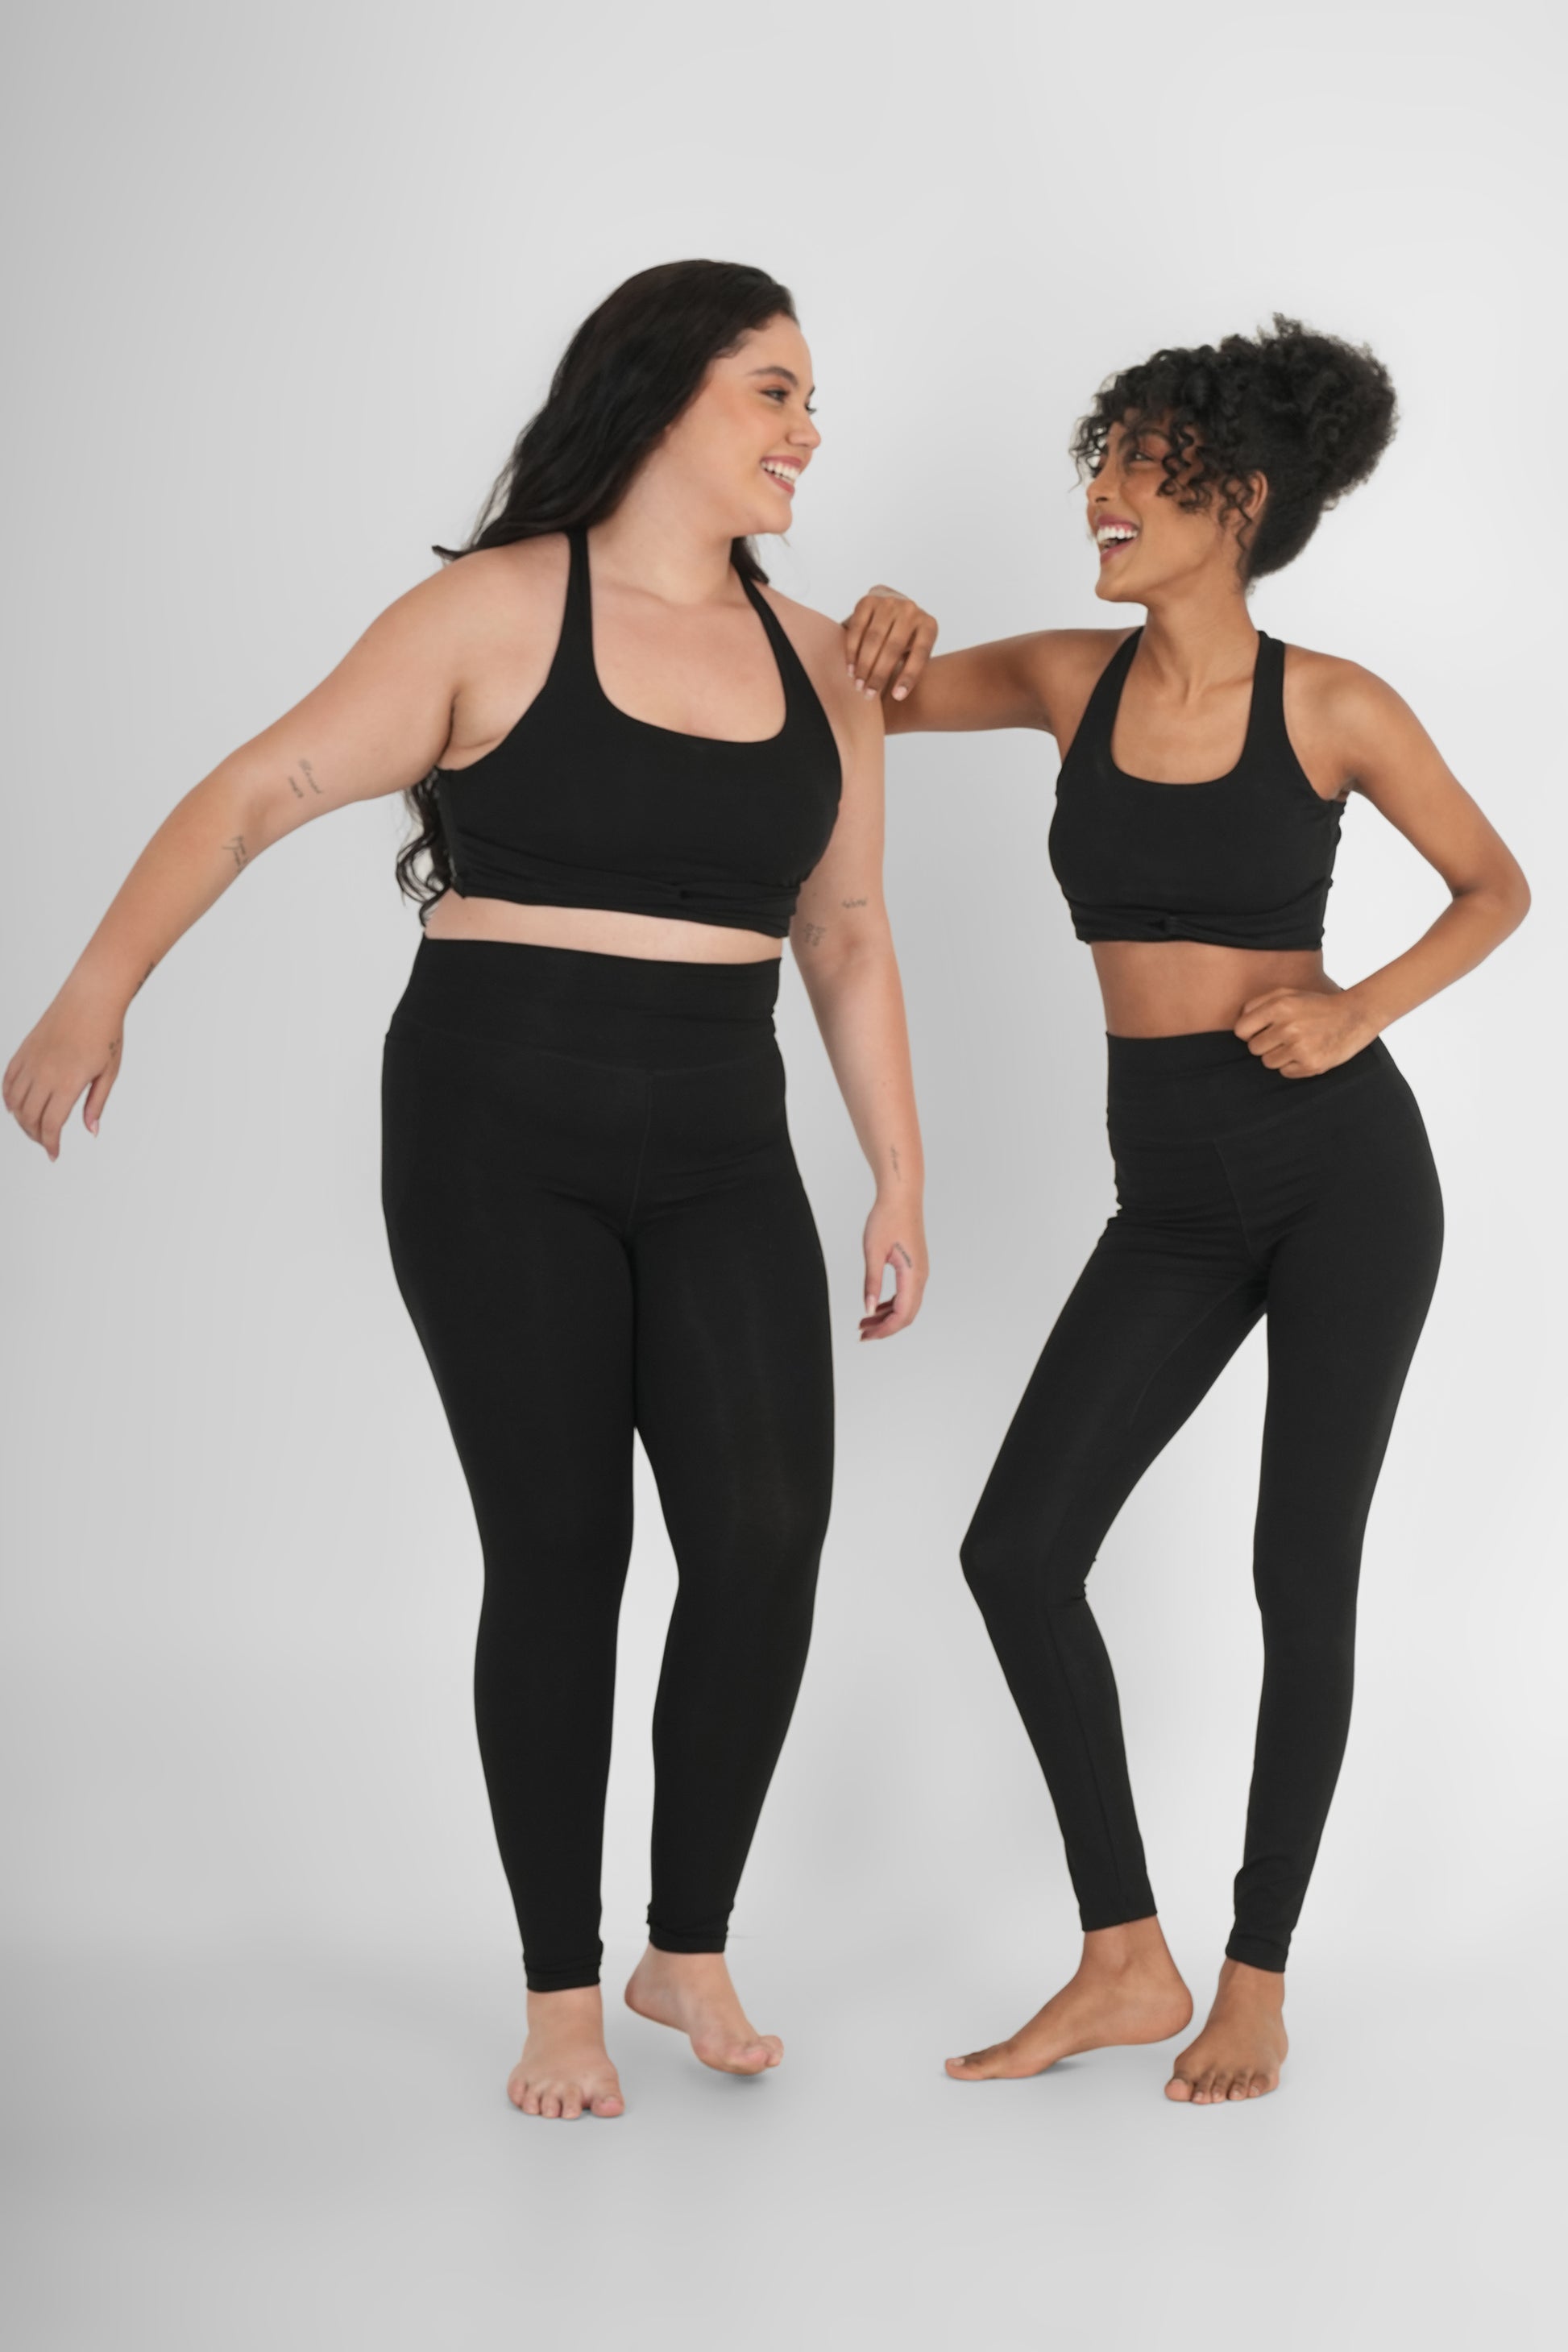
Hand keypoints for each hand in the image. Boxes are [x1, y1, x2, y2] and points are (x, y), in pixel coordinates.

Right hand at [4, 985, 126, 1158]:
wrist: (90, 999)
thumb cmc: (105, 1034)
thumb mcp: (109, 1073)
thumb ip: (96, 1104)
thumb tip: (90, 1130)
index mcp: (68, 1083)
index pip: (51, 1125)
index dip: (50, 1144)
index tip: (54, 1154)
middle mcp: (45, 1074)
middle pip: (29, 1117)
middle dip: (36, 1136)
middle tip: (46, 1143)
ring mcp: (31, 1062)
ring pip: (14, 1101)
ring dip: (21, 1120)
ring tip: (33, 1127)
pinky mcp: (23, 1051)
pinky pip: (8, 1081)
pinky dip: (9, 1099)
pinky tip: (17, 1107)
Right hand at [841, 585, 937, 702]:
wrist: (890, 602)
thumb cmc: (904, 636)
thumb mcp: (915, 649)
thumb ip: (911, 665)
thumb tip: (897, 695)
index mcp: (928, 625)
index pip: (920, 653)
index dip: (909, 676)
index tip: (897, 697)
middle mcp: (911, 610)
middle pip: (893, 648)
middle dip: (879, 675)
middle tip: (868, 694)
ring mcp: (889, 603)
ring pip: (874, 639)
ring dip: (864, 665)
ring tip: (858, 685)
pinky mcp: (868, 601)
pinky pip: (857, 629)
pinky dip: (852, 651)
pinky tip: (850, 668)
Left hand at [859, 1196, 927, 1339]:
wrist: (901, 1197)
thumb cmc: (888, 1218)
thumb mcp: (873, 1252)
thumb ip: (871, 1283)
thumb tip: (869, 1309)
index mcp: (912, 1275)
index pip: (901, 1315)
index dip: (884, 1330)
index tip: (866, 1336)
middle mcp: (921, 1276)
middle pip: (907, 1315)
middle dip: (885, 1328)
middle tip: (863, 1334)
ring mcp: (920, 1272)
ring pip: (907, 1305)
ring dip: (887, 1317)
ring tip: (865, 1322)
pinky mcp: (916, 1266)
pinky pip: (907, 1294)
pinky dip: (892, 1304)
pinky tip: (876, 1305)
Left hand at [1233, 987, 1378, 1078]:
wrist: (1355, 1015)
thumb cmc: (1316, 1005)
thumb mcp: (1288, 993)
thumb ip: (1259, 1004)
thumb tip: (1239, 1025)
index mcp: (1279, 1007)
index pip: (1241, 1031)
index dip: (1249, 1033)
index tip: (1261, 1031)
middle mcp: (1288, 1027)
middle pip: (1254, 1049)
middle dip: (1265, 1044)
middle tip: (1284, 1037)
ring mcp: (1300, 1048)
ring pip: (1268, 1063)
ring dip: (1279, 1056)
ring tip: (1298, 1044)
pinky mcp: (1311, 1064)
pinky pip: (1285, 1072)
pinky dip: (1293, 1066)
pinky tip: (1307, 1052)